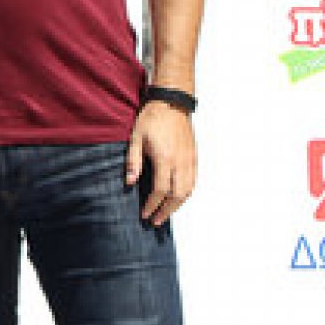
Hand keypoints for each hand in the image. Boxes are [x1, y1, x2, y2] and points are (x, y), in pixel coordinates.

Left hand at [125, 102, 196, 226]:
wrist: (172, 102)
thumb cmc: (152, 118)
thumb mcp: (135, 138)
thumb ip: (133, 161)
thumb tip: (130, 183)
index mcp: (165, 158)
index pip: (160, 190)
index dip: (152, 205)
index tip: (145, 214)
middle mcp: (180, 162)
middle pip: (177, 196)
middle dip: (166, 211)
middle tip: (156, 221)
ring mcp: (190, 160)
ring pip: (188, 191)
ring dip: (177, 205)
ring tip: (166, 213)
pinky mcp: (194, 157)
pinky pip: (193, 181)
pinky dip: (186, 194)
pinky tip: (178, 198)